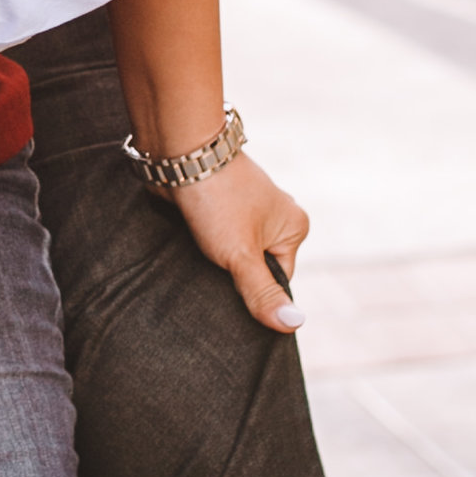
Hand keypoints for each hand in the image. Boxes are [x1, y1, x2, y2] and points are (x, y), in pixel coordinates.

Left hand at [167, 152, 309, 332]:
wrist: (181, 153)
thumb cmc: (217, 200)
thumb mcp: (241, 256)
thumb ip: (263, 292)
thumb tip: (295, 324)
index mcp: (294, 226)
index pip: (280, 278)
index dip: (257, 291)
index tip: (234, 293)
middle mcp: (275, 216)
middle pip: (256, 266)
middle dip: (235, 275)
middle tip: (214, 278)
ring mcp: (245, 209)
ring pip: (233, 252)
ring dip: (216, 261)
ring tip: (200, 262)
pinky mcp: (218, 206)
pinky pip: (215, 238)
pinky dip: (204, 246)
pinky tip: (190, 249)